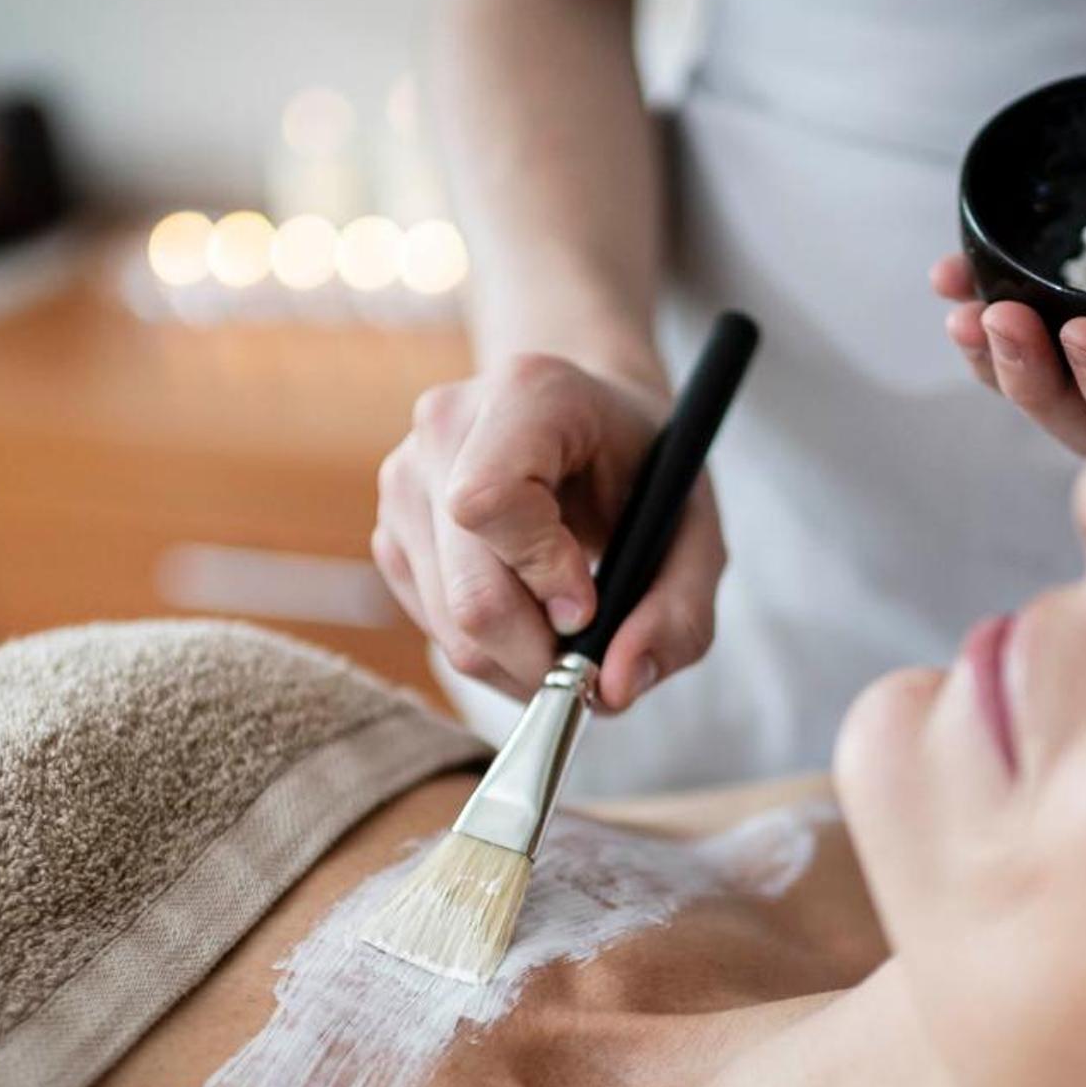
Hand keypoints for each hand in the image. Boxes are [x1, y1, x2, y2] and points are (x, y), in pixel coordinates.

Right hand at [373, 353, 722, 708]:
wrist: (586, 418)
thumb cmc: (643, 467)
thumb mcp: (694, 530)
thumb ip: (678, 614)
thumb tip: (613, 692)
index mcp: (527, 394)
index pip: (488, 504)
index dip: (542, 574)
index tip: (590, 606)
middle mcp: (445, 424)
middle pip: (469, 592)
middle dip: (539, 654)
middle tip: (589, 661)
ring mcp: (405, 477)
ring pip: (448, 626)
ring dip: (517, 662)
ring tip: (566, 635)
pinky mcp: (391, 527)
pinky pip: (432, 626)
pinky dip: (488, 649)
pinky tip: (528, 614)